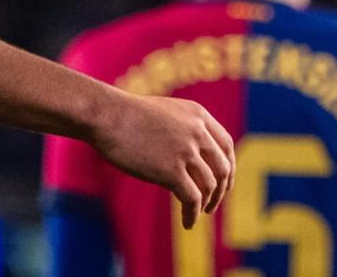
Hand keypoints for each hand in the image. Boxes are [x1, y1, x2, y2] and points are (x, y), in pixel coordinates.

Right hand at [90, 91, 235, 229]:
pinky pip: (192, 199)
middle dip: (221, 189)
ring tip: (198, 213)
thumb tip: (192, 156)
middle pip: (223, 167)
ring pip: (209, 185)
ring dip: (207, 203)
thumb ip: (184, 129)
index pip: (226, 145)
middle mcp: (197, 131)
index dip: (229, 167)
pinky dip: (193, 214)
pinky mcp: (170, 170)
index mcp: (198, 115)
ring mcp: (185, 151)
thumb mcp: (166, 113)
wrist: (108, 116)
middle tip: (213, 203)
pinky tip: (188, 223)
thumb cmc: (128, 115)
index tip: (223, 182)